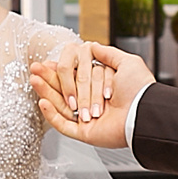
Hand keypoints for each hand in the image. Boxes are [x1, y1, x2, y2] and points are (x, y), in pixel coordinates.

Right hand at [30, 41, 151, 150]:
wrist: (144, 111)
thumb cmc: (140, 89)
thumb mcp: (127, 63)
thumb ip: (108, 54)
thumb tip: (93, 45)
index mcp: (100, 88)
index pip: (75, 77)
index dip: (60, 70)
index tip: (48, 62)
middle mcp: (93, 103)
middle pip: (64, 90)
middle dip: (48, 79)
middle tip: (35, 69)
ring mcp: (88, 119)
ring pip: (61, 106)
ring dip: (46, 92)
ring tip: (34, 80)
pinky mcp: (85, 133)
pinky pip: (64, 125)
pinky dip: (52, 115)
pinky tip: (42, 101)